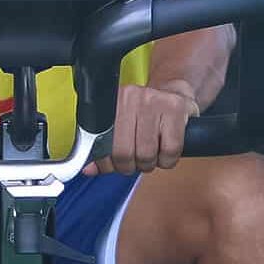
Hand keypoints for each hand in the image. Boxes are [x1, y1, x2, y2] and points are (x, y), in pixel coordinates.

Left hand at [84, 80, 200, 174]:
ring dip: (148, 164)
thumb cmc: (144, 113)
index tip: (113, 166)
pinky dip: (167, 160)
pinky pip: (169, 150)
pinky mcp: (174, 109)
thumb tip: (89, 169)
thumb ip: (103, 146)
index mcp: (111, 102)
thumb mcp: (120, 124)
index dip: (106, 162)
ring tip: (150, 156)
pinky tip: (165, 152)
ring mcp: (152, 101)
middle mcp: (130, 98)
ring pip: (146, 153)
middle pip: (123, 151)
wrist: (173, 93)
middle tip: (135, 162)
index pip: (101, 141)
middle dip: (129, 166)